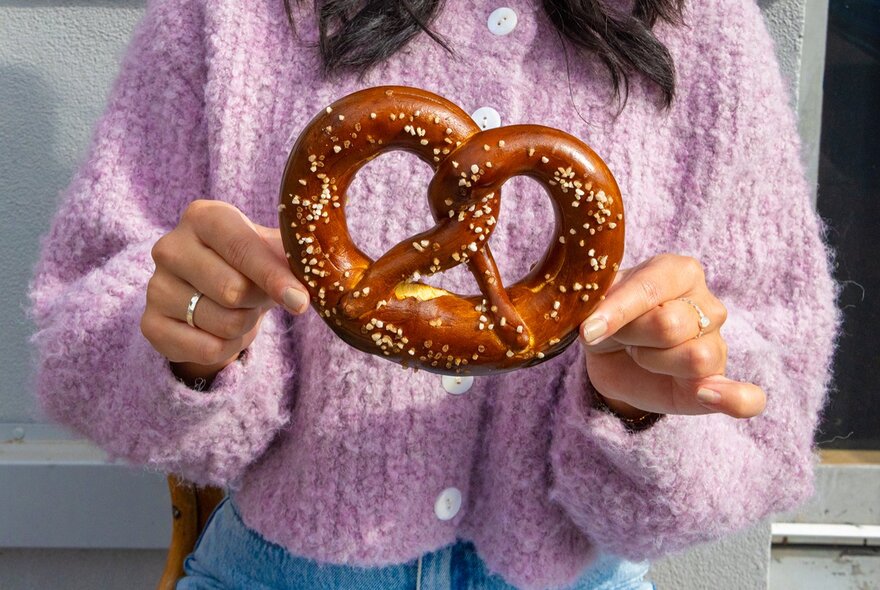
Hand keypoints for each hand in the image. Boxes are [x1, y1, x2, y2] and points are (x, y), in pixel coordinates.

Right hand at [141, 200, 309, 383]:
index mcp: (203, 217)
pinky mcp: (149, 324)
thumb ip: (292, 259)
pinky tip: (221, 331)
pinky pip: (206, 348)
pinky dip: (227, 348)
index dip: (273, 277)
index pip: (241, 248)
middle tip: (258, 296)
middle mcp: (170, 247)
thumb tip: (321, 275)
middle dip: (258, 302)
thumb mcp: (271, 251)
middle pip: (233, 291)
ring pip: (223, 323)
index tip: (301, 301)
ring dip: (244, 325)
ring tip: (239, 311)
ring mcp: (155, 286)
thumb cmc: (248, 264)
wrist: (211, 292)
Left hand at [579, 254, 765, 419]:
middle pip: (669, 325)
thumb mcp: (597, 304)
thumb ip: (602, 306)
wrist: (612, 356)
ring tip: (643, 355)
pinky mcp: (719, 384)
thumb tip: (595, 328)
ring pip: (694, 358)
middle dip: (633, 337)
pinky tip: (704, 394)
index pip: (651, 288)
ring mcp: (718, 344)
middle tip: (624, 337)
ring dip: (654, 362)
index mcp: (678, 272)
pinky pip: (746, 399)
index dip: (617, 312)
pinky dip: (733, 400)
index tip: (589, 331)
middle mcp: (707, 304)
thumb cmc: (610, 320)